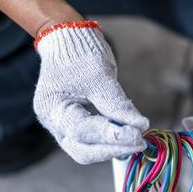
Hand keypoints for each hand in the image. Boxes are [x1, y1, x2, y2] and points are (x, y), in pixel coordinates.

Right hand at [33, 20, 148, 163]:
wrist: (68, 40)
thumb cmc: (79, 53)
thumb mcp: (100, 75)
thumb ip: (117, 104)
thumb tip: (139, 126)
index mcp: (52, 107)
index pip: (83, 131)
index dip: (111, 135)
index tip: (137, 134)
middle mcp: (53, 122)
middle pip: (82, 150)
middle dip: (112, 148)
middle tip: (139, 142)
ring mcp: (61, 126)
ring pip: (86, 151)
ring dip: (112, 148)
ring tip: (136, 140)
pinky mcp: (74, 126)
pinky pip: (91, 142)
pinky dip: (109, 141)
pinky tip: (127, 135)